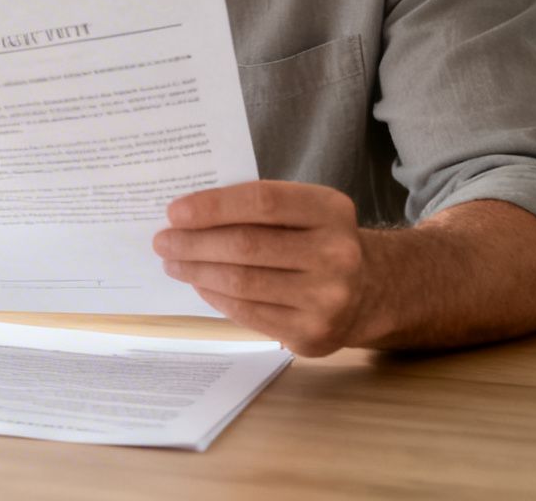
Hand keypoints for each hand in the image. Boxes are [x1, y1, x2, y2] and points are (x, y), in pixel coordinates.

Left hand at [153, 180, 368, 356]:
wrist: (372, 291)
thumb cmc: (319, 240)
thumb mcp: (305, 211)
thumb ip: (257, 208)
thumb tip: (187, 216)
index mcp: (331, 211)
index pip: (262, 202)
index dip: (213, 206)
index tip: (175, 212)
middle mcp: (336, 255)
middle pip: (246, 246)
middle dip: (193, 243)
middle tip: (163, 241)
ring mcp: (327, 299)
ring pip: (241, 283)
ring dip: (196, 272)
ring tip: (173, 262)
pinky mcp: (312, 334)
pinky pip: (248, 313)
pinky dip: (215, 296)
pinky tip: (200, 284)